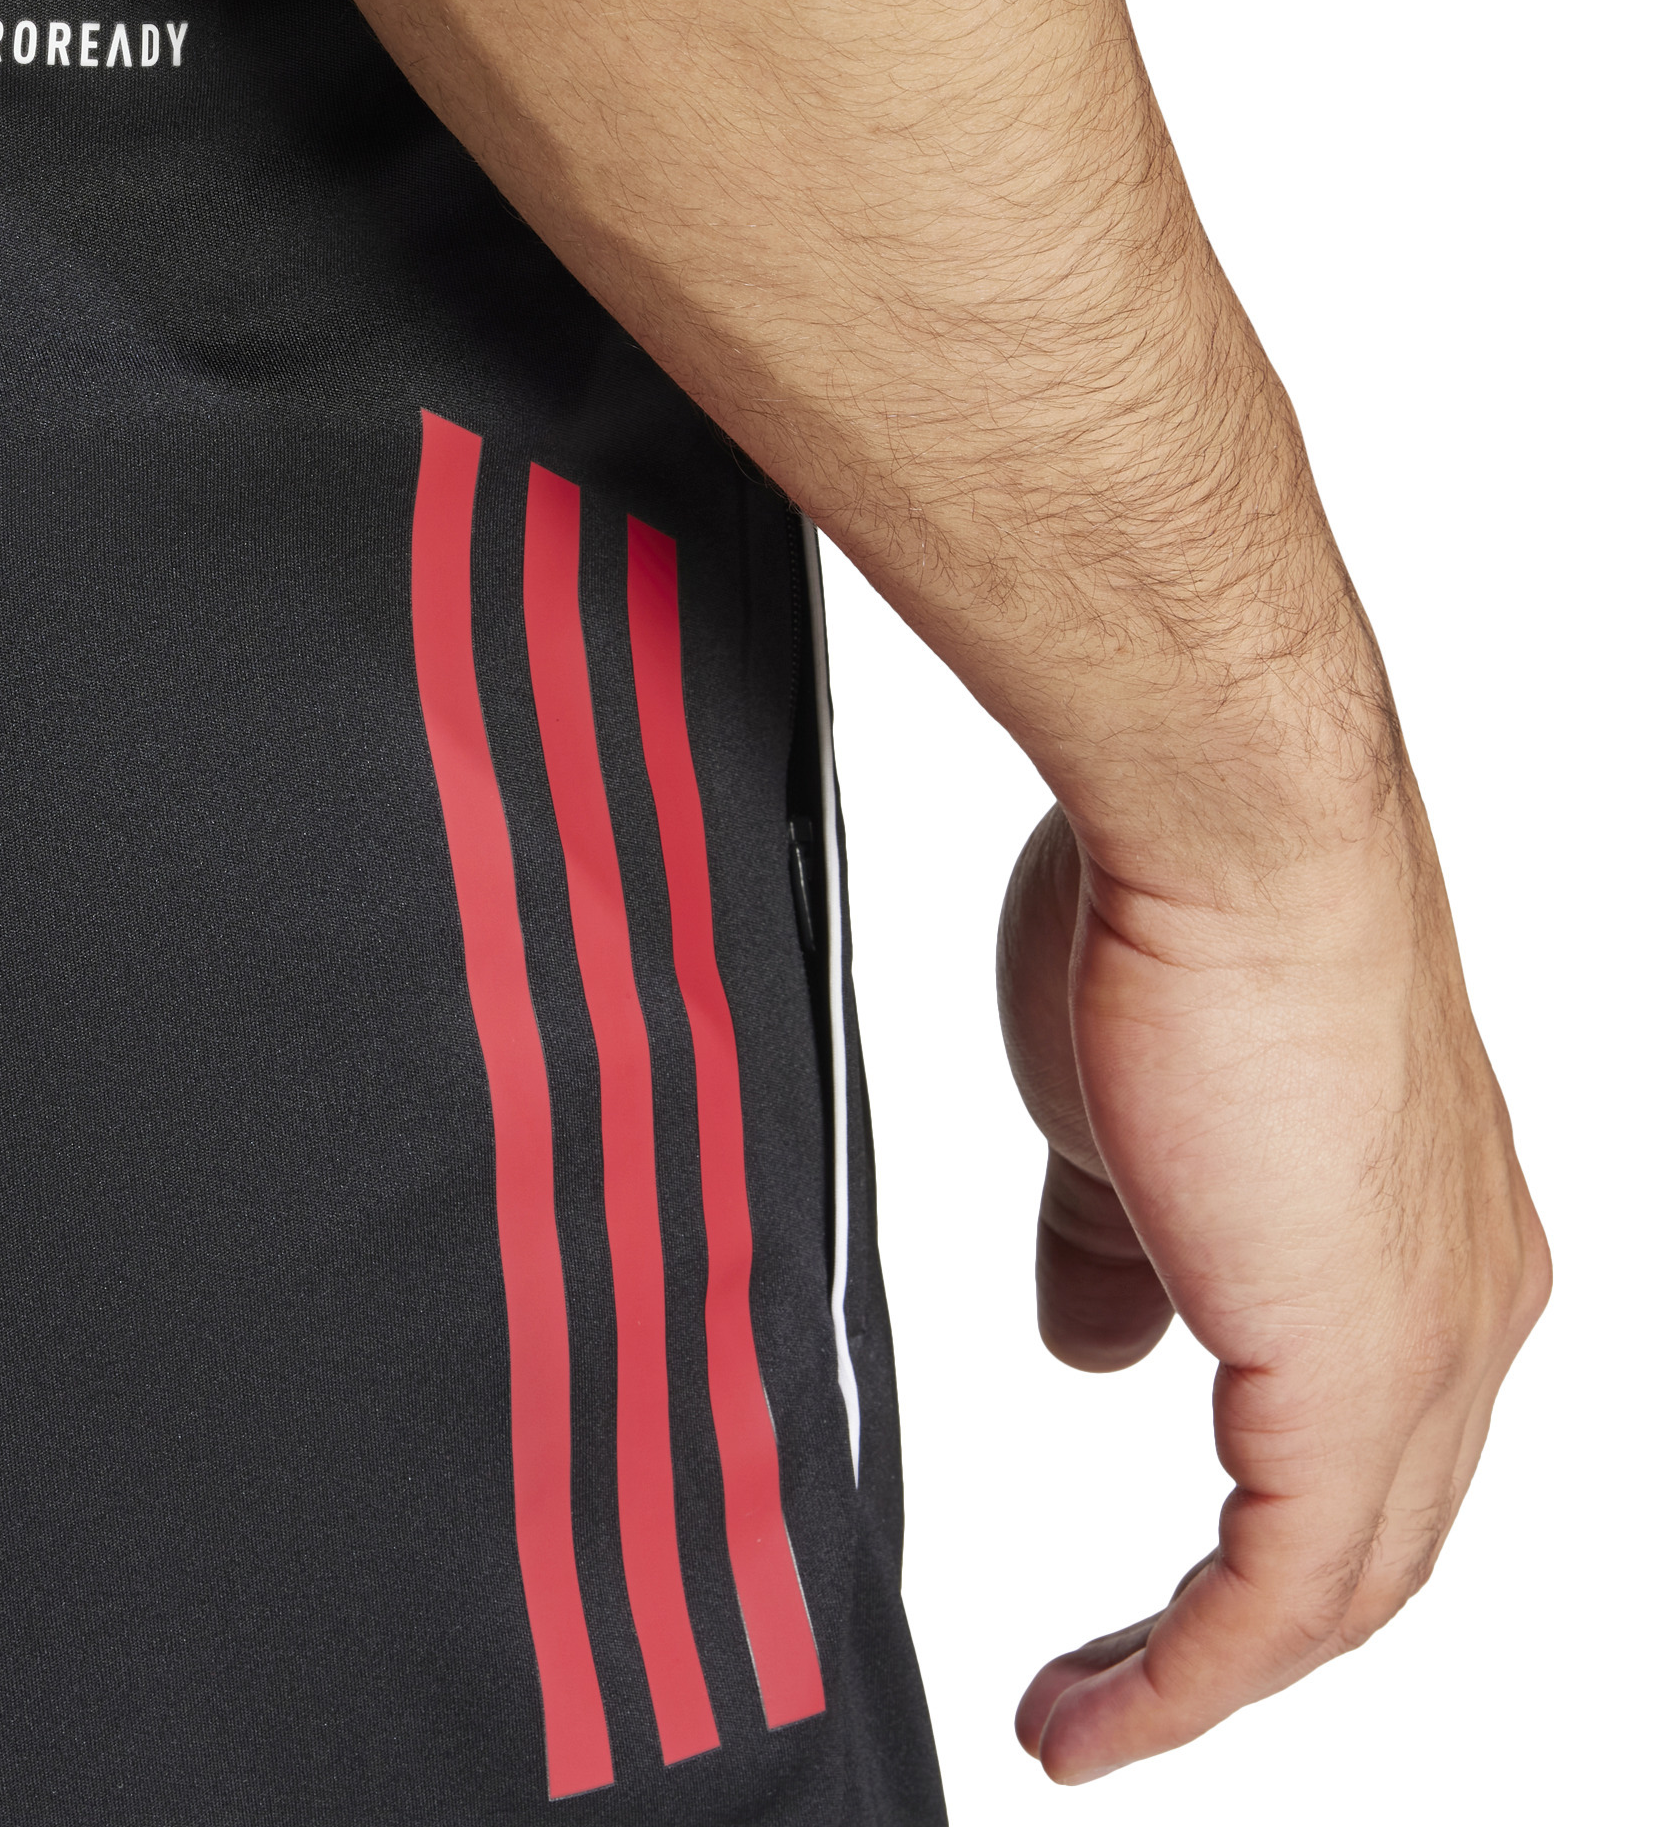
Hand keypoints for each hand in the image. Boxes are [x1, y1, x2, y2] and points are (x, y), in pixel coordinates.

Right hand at [995, 798, 1547, 1782]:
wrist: (1231, 835)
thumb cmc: (1186, 922)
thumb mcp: (1125, 1118)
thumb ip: (1116, 1247)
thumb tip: (1095, 1339)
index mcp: (1430, 1242)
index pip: (1363, 1441)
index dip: (1259, 1534)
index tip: (1146, 1584)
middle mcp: (1467, 1307)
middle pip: (1371, 1542)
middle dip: (1237, 1634)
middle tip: (1112, 1681)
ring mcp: (1430, 1346)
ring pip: (1342, 1584)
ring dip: (1204, 1674)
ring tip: (1084, 1715)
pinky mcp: (1358, 1376)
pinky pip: (1278, 1591)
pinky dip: (1186, 1675)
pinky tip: (1097, 1713)